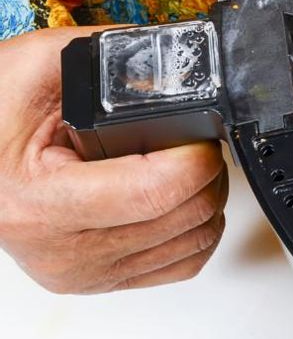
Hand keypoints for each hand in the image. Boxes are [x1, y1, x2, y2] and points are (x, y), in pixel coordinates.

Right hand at [0, 27, 227, 293]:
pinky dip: (196, 230)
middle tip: (199, 141)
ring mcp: (80, 272)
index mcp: (39, 201)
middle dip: (208, 171)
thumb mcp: (41, 65)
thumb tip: (180, 64)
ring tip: (188, 165)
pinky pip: (182, 265)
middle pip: (184, 216)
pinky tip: (182, 198)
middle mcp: (60, 249)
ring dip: (207, 199)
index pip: (155, 192)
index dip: (197, 158)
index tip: (204, 132)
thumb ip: (114, 58)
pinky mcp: (97, 281)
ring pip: (193, 243)